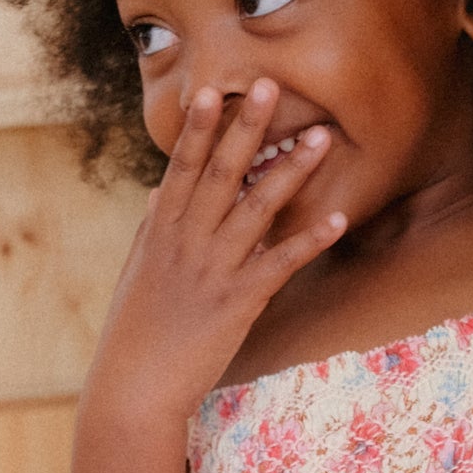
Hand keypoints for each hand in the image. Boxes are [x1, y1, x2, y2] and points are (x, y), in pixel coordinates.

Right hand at [87, 78, 345, 418]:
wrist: (135, 387)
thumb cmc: (135, 331)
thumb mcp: (138, 272)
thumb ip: (152, 227)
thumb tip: (161, 191)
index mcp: (162, 231)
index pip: (182, 168)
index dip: (197, 128)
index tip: (211, 90)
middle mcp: (187, 242)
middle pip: (221, 173)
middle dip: (246, 128)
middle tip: (270, 85)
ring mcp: (214, 269)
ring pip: (257, 208)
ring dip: (291, 170)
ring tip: (320, 138)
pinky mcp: (238, 302)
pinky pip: (280, 264)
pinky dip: (309, 240)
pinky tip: (338, 219)